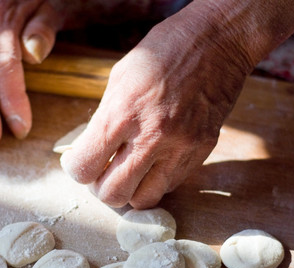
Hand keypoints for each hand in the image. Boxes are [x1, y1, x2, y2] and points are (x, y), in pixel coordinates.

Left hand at [60, 7, 251, 208]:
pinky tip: (153, 160)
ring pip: (143, 199)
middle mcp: (151, 137)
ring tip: (129, 170)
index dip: (76, 168)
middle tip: (103, 171)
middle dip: (100, 186)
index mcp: (122, 113)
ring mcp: (180, 148)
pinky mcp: (201, 152)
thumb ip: (104, 119)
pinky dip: (155, 180)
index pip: (84, 167)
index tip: (80, 161)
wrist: (217, 42)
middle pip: (112, 194)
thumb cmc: (162, 53)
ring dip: (130, 190)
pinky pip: (170, 185)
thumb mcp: (119, 79)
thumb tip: (92, 150)